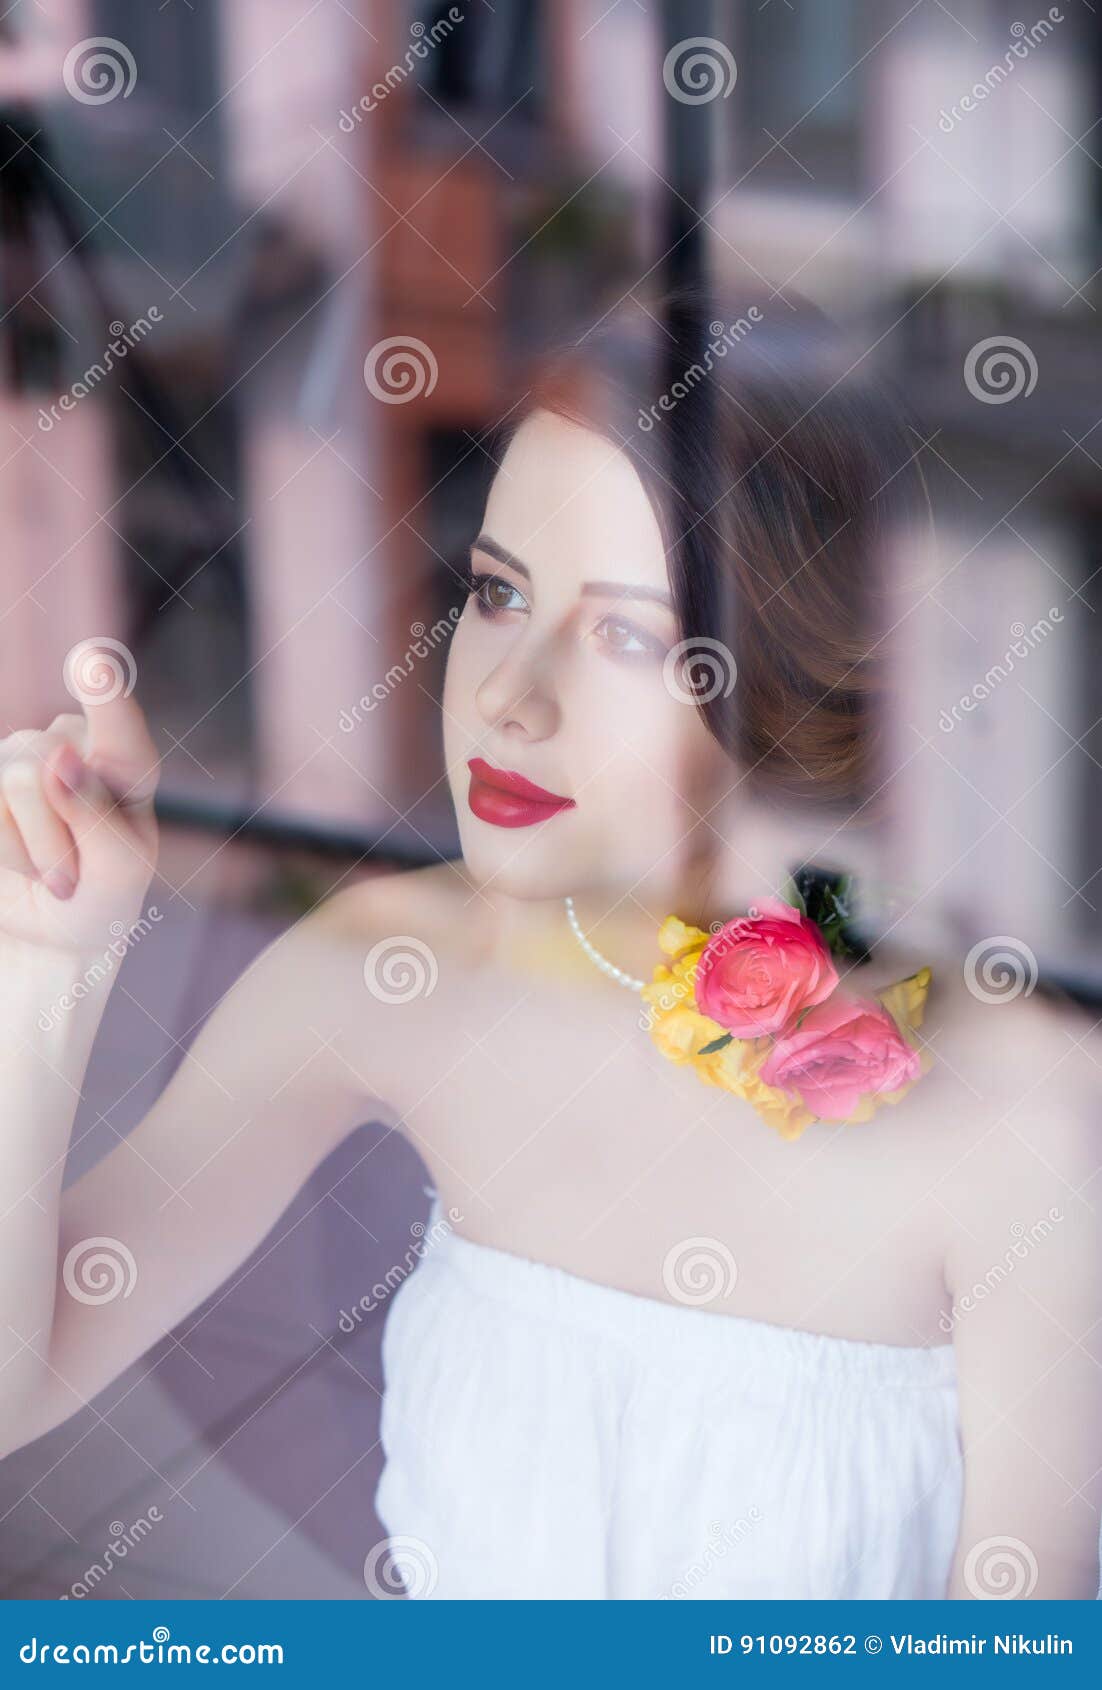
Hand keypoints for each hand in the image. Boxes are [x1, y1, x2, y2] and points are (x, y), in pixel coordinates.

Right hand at [0, 686, 159, 955]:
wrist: (48, 931)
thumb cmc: (98, 898)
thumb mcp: (118, 870)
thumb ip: (96, 815)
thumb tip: (58, 757)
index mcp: (124, 763)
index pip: (117, 723)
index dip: (102, 691)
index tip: (92, 661)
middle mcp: (70, 745)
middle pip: (47, 765)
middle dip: (56, 839)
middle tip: (72, 880)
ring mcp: (16, 757)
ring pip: (13, 781)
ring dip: (30, 850)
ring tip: (48, 874)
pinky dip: (3, 851)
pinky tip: (16, 864)